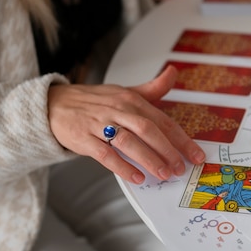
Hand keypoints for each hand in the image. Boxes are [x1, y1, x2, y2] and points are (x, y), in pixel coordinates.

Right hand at [47, 66, 205, 183]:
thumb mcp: (125, 91)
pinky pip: (105, 154)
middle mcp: (118, 110)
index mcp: (132, 99)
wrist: (54, 104)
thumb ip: (152, 88)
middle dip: (168, 150)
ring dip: (149, 159)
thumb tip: (173, 73)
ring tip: (164, 174)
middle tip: (181, 168)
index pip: (162, 120)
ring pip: (129, 141)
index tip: (195, 154)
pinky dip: (122, 166)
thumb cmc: (95, 101)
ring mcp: (100, 124)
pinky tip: (136, 177)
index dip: (181, 139)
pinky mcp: (84, 138)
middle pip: (149, 130)